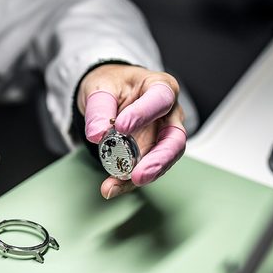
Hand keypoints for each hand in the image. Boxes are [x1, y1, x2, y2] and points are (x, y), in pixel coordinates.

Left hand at [78, 64, 186, 198]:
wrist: (110, 94)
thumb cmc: (112, 85)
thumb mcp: (100, 87)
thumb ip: (99, 108)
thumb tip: (97, 134)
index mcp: (161, 87)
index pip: (161, 99)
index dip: (144, 113)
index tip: (122, 126)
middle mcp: (169, 113)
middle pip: (175, 138)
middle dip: (159, 159)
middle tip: (138, 174)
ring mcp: (163, 135)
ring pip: (163, 160)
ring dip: (142, 175)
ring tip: (117, 184)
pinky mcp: (151, 153)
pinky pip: (144, 170)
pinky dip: (127, 181)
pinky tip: (112, 187)